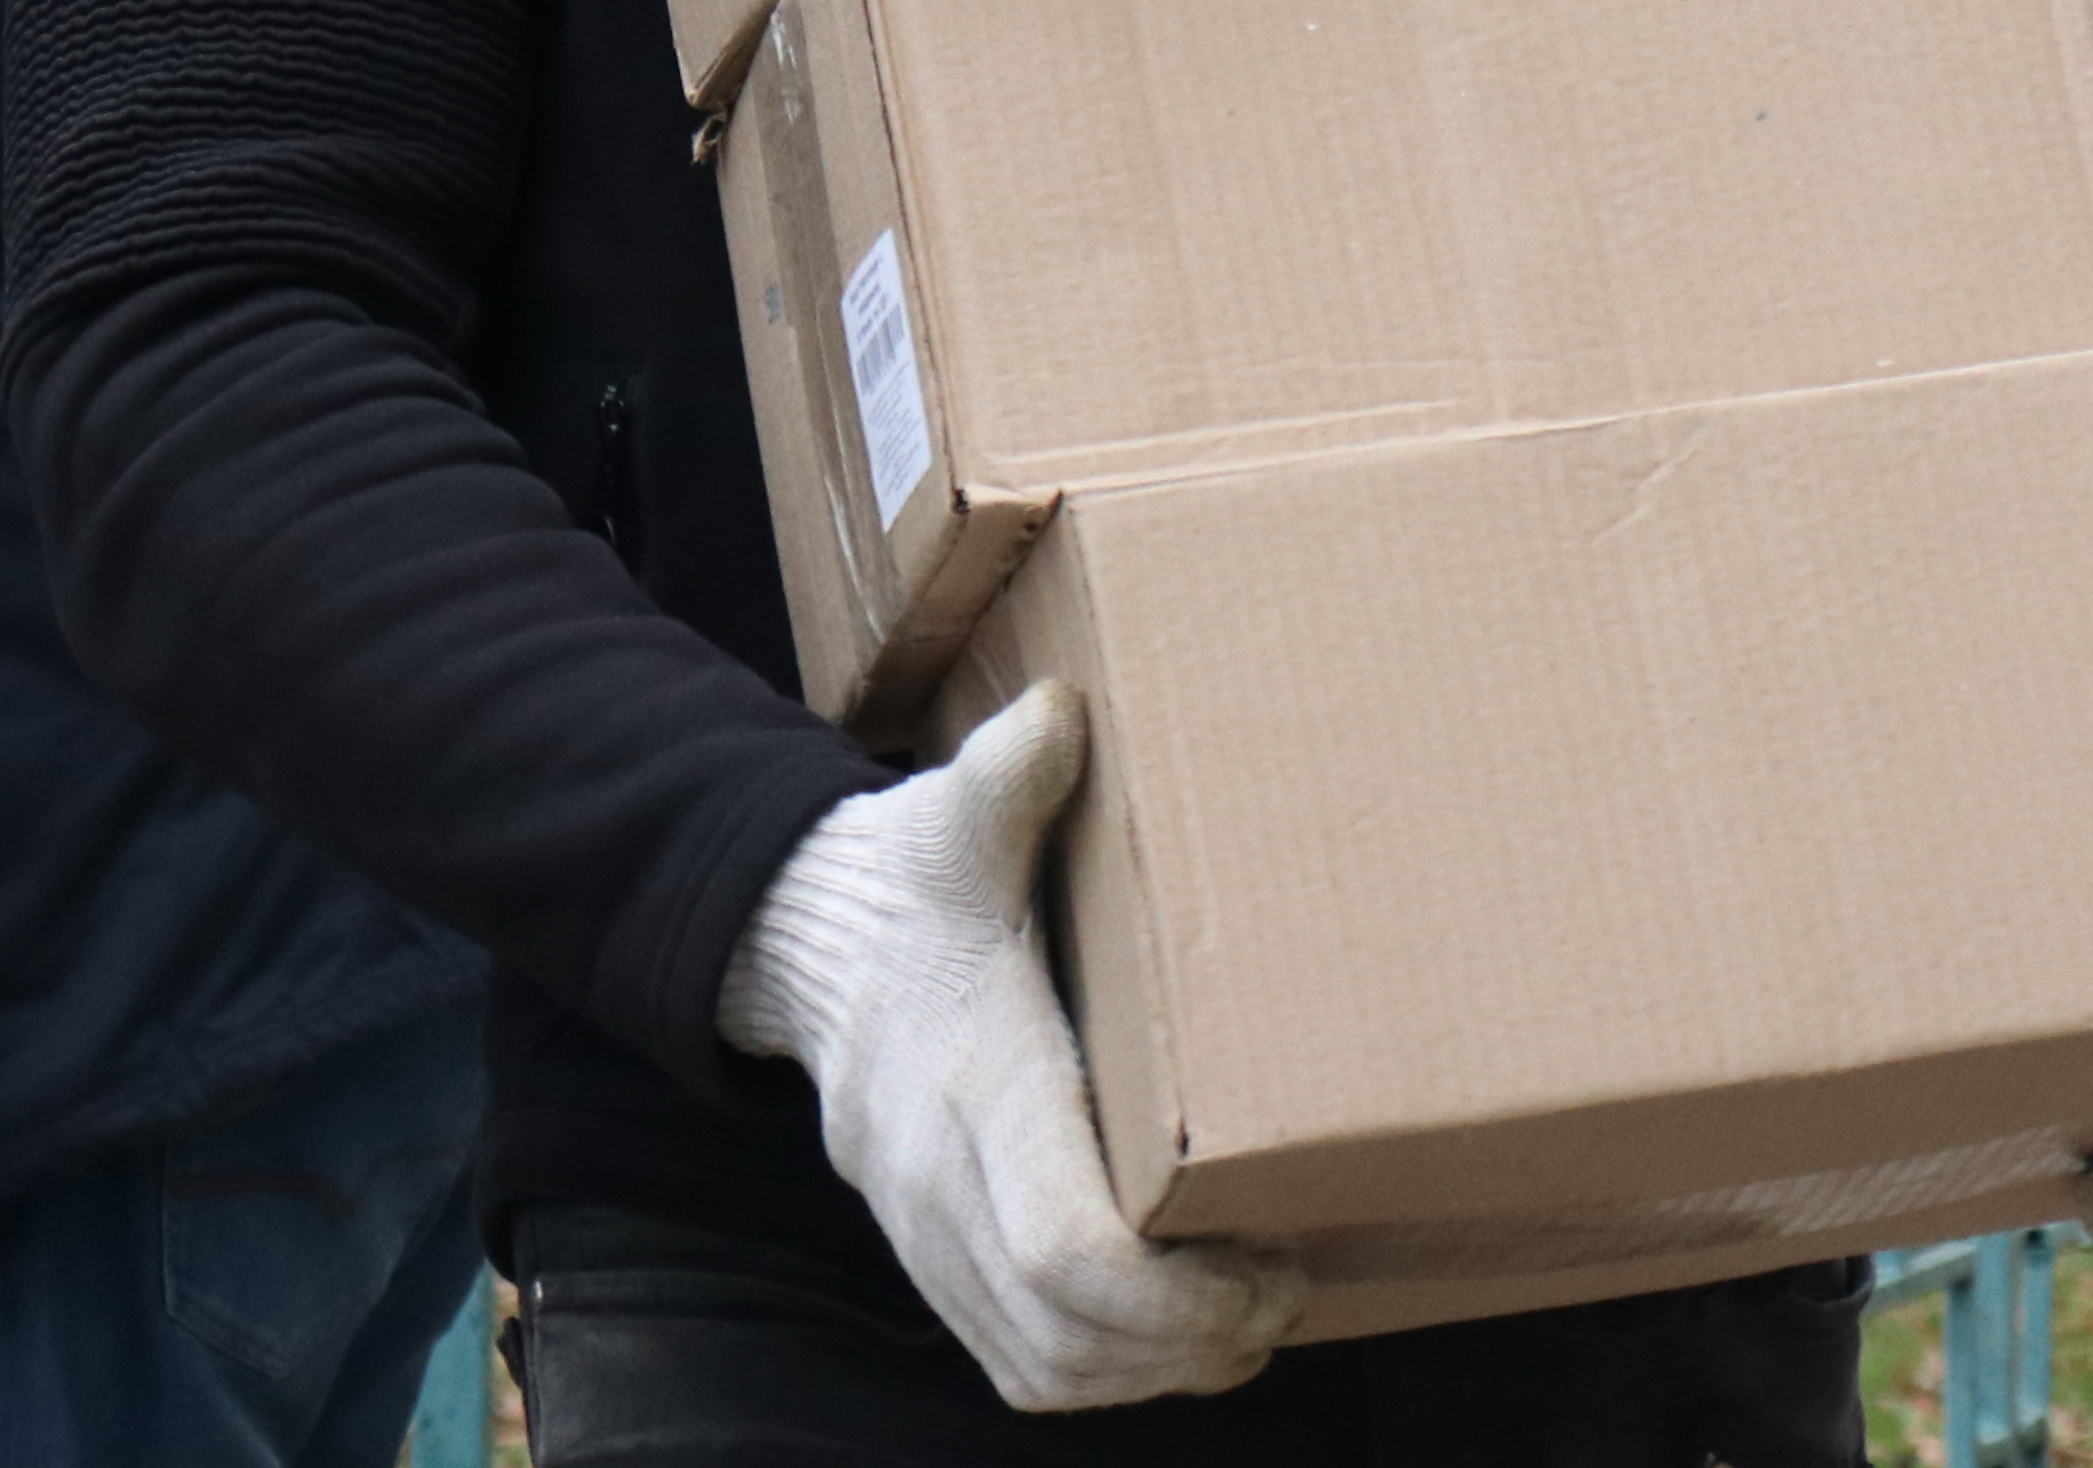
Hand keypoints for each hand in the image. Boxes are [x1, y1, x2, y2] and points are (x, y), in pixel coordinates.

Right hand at [716, 683, 1308, 1411]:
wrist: (802, 941)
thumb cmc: (909, 880)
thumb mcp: (955, 817)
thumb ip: (1011, 775)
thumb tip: (1064, 717)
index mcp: (975, 1083)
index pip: (1068, 1248)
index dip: (1181, 1293)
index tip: (1272, 1265)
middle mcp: (940, 1180)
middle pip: (1070, 1335)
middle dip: (1196, 1340)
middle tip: (1290, 1287)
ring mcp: (926, 1232)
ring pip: (1045, 1367)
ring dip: (1157, 1371)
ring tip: (1251, 1319)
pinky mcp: (929, 1256)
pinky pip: (1015, 1363)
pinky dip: (1101, 1375)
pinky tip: (1173, 1336)